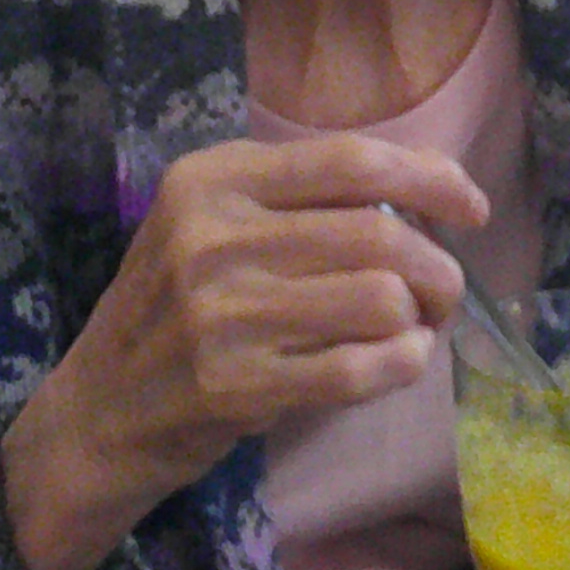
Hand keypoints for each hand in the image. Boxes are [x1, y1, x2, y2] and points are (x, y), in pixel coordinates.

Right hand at [0, 137, 485, 569]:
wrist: (98, 410)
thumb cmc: (172, 310)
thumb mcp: (206, 225)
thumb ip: (295, 201)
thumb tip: (423, 195)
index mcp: (211, 179)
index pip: (351, 159)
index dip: (431, 177)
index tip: (471, 207)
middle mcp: (211, 236)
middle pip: (379, 231)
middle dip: (437, 266)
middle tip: (443, 292)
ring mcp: (220, 313)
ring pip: (379, 298)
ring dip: (422, 318)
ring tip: (415, 330)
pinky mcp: (233, 385)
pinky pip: (357, 368)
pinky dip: (401, 365)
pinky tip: (401, 363)